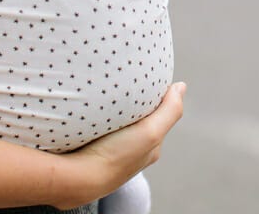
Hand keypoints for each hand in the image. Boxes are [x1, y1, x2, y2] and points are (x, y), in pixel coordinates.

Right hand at [54, 82, 185, 209]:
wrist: (77, 179)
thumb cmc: (116, 156)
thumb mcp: (150, 132)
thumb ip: (169, 110)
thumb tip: (181, 86)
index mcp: (151, 147)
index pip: (160, 115)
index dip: (156, 96)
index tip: (146, 78)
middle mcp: (134, 151)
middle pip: (139, 118)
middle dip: (136, 102)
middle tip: (126, 83)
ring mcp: (112, 150)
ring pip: (119, 122)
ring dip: (116, 109)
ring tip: (108, 93)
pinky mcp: (92, 148)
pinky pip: (100, 127)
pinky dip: (100, 116)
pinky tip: (93, 110)